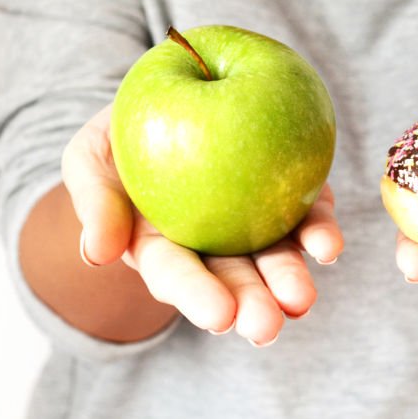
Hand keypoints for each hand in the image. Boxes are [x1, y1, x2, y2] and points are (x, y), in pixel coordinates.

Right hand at [62, 105, 342, 345]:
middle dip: (250, 305)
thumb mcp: (89, 157)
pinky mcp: (288, 198)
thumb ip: (93, 202)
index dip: (196, 295)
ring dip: (289, 280)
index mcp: (162, 249)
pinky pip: (307, 218)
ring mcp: (254, 225)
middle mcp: (212, 247)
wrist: (173, 92)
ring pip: (275, 259)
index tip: (219, 315)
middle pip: (232, 280)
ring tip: (301, 301)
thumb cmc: (120, 134)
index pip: (176, 276)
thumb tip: (98, 254)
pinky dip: (318, 233)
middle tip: (265, 326)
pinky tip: (328, 246)